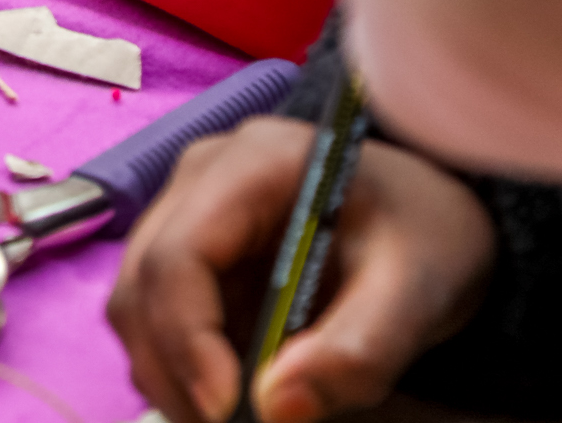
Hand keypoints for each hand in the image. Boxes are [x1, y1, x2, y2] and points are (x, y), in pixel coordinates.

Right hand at [107, 118, 495, 422]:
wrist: (426, 220)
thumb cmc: (425, 236)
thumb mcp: (418, 290)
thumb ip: (359, 350)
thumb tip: (277, 406)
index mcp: (254, 163)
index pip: (180, 254)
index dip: (188, 338)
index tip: (226, 408)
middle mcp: (200, 179)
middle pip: (141, 284)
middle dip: (174, 369)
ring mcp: (184, 212)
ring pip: (136, 307)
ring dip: (172, 374)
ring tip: (237, 416)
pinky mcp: (185, 252)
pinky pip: (156, 320)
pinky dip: (182, 369)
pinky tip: (236, 391)